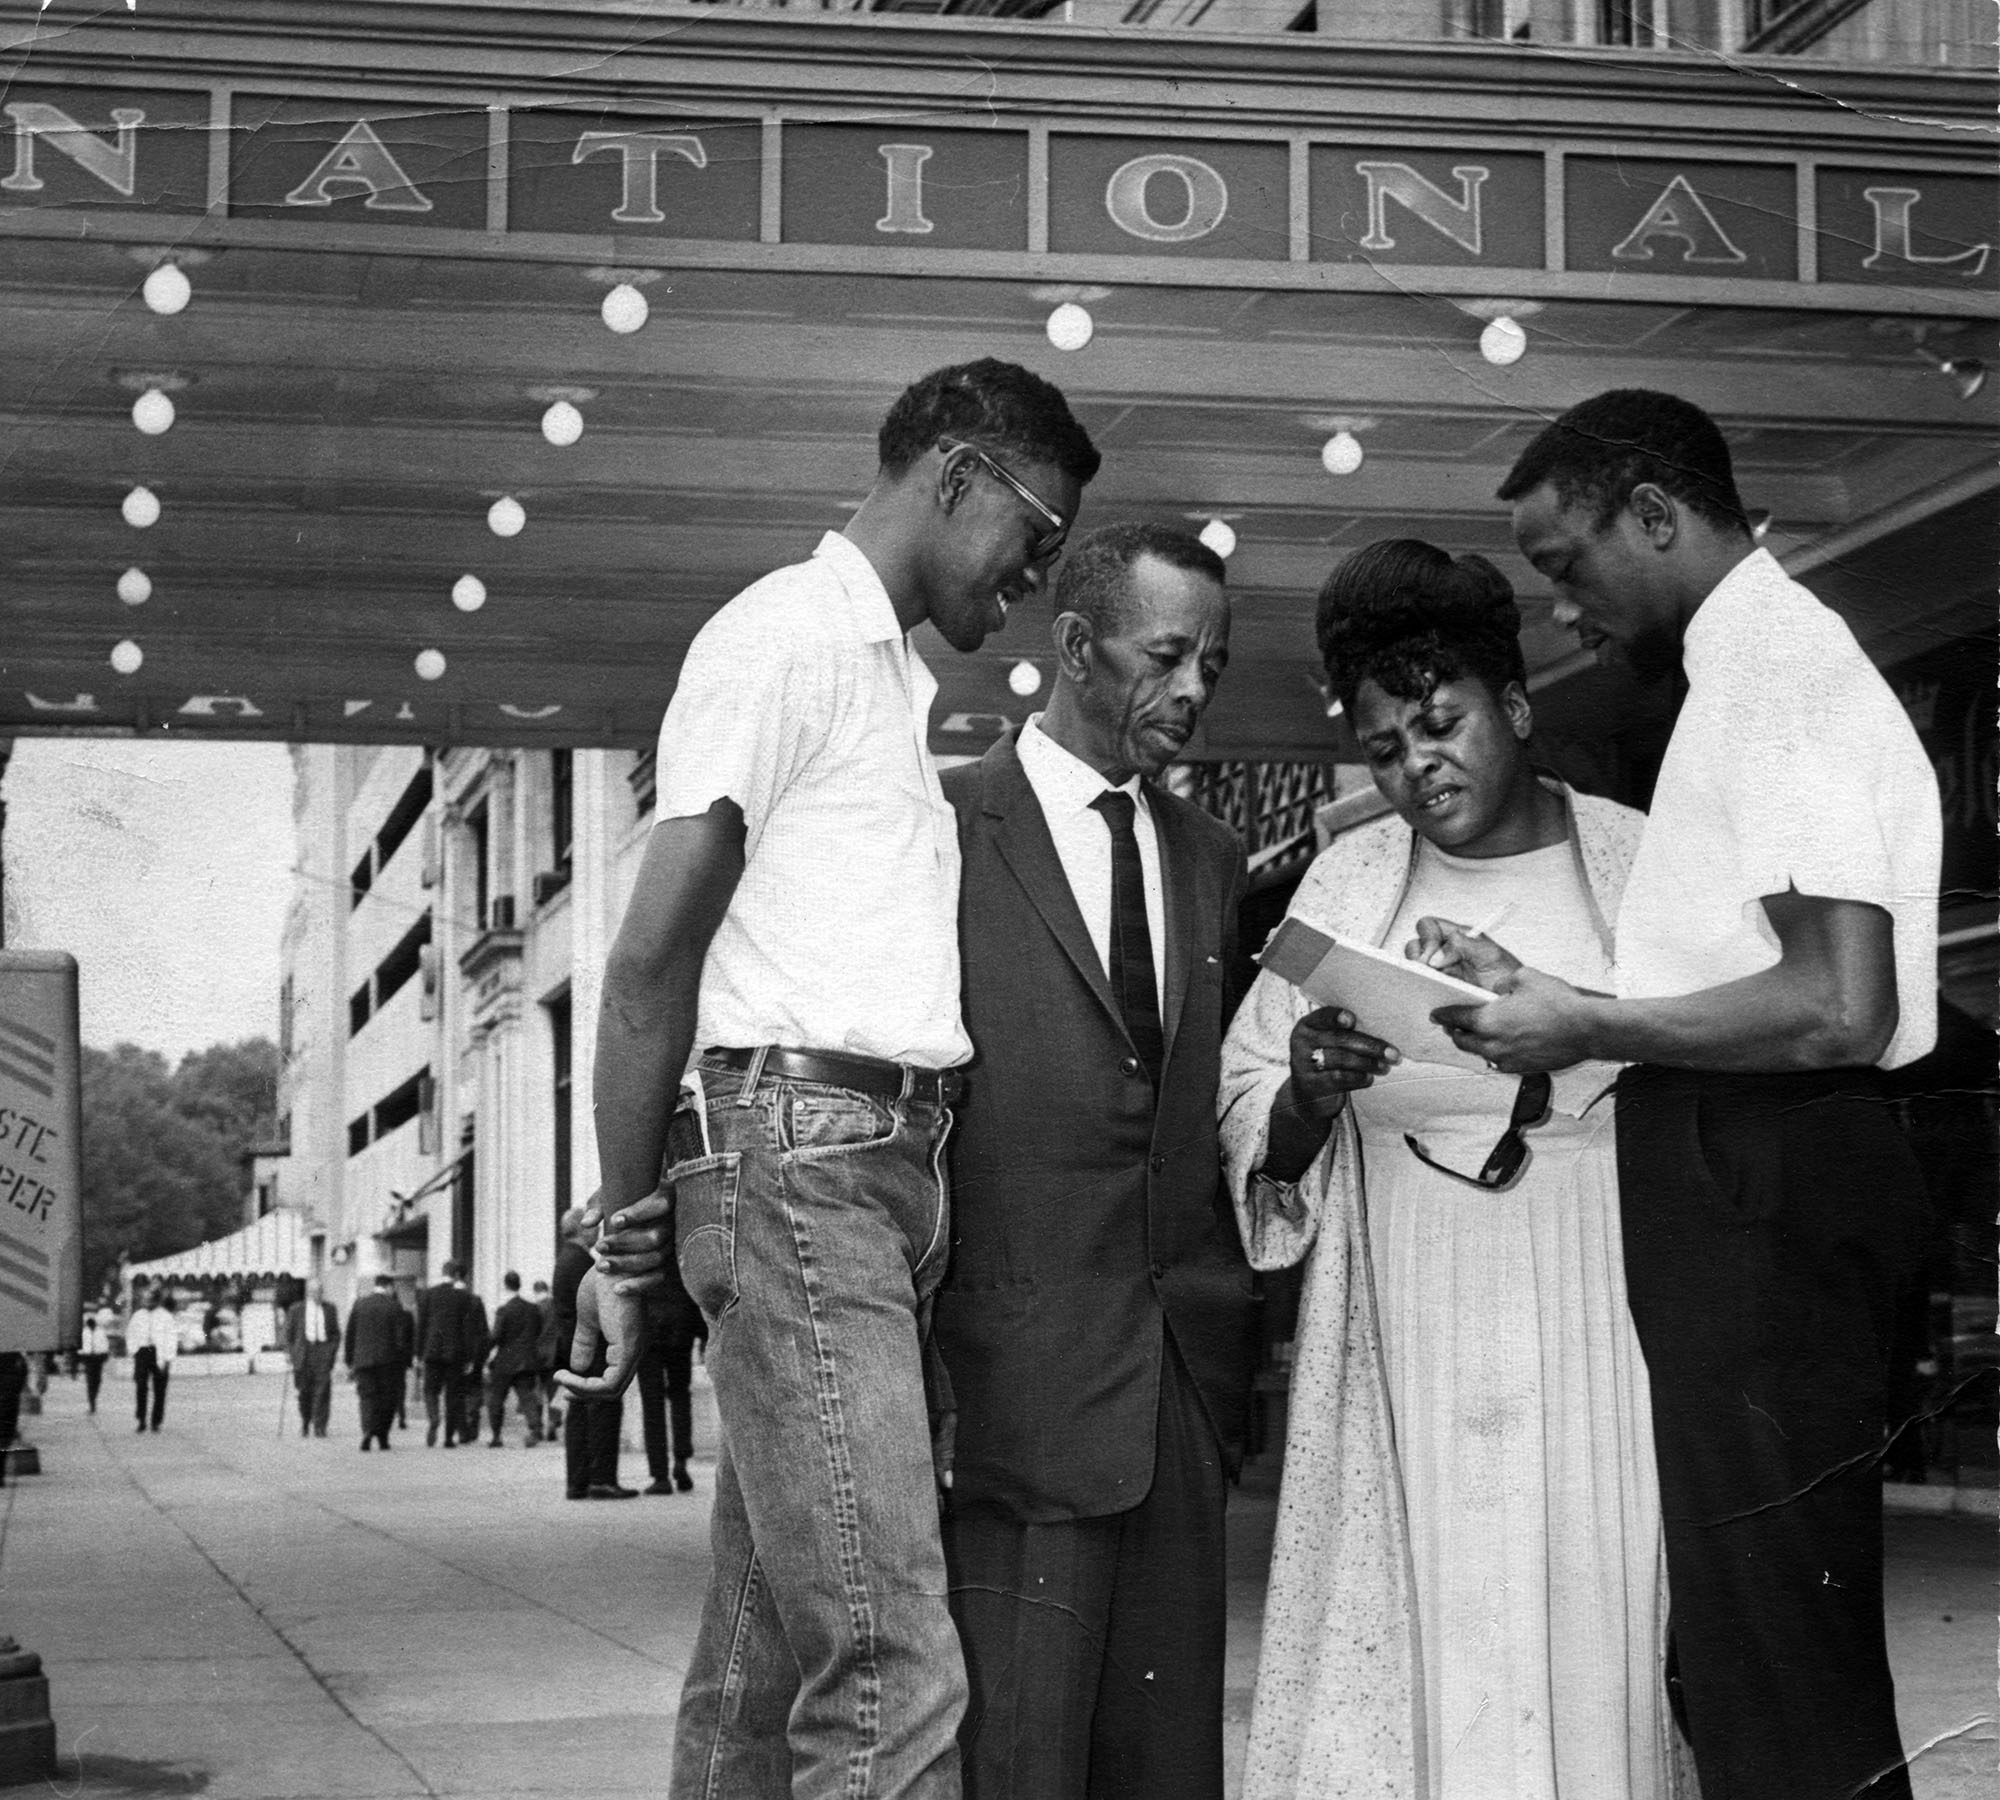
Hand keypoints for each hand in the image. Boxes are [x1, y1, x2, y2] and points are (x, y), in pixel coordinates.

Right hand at [553, 1266, 648, 1399]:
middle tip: (562, 1390)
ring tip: (562, 1379)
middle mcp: (636, 1347)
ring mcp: (635, 1348)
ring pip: (612, 1390)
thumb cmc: (602, 1282)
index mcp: (628, 1341)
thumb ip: (585, 1341)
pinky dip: (587, 1386)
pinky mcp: (628, 1346)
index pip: (613, 1377)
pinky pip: (611, 1382)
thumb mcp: (588, 1317)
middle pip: (614, 1389)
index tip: (563, 1378)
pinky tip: (567, 1375)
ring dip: (583, 1391)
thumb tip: (577, 1368)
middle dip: (585, 1394)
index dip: (588, 1386)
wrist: (611, 1260)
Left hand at [587, 1185, 672, 1293]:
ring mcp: (673, 1244)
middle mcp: (675, 1221)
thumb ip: (598, 1208)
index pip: (660, 1204)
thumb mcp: (609, 1197)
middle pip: (655, 1236)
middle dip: (625, 1243)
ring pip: (656, 1258)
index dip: (639, 1214)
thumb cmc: (621, 1199)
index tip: (614, 1221)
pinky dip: (638, 1285)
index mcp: (666, 1196)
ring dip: (626, 1264)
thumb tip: (587, 1224)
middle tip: (599, 1246)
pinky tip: (617, 1290)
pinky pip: (658, 1277)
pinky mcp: (668, 1263)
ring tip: (600, 1265)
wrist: (632, 1217)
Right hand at [1288, 1006, 1399, 1117]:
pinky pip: (1338, 1078)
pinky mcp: (1311, 1084)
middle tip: (1393, 1053)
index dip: (1336, 1017)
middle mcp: (1302, 1042)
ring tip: (1385, 1067)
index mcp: (1308, 1025)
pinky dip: (1358, 1078)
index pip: (1322, 1016)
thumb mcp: (1330, 1043)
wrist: (1309, 1095)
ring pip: (1340, 1059)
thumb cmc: (1328, 1061)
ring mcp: (1303, 1064)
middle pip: (1338, 1039)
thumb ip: (1347, 1033)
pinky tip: (1369, 1078)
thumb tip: (1383, 1028)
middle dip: (1369, 1045)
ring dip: (1367, 1063)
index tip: (1352, 1020)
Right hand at [1407, 917, 1522, 990]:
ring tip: (1426, 985)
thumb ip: (1464, 946)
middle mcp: (1444, 954)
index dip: (1427, 936)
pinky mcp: (1436, 992)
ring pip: (1414, 968)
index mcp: (1457, 939)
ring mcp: (1439, 974)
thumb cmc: (1506, 978)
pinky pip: (1420, 989)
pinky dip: (1420, 992)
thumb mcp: (1491, 956)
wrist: (1512, 1005)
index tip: (1432, 954)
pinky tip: (1429, 998)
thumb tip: (1435, 956)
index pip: (1430, 926)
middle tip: (1425, 970)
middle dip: (1416, 956)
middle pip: (1415, 945)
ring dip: (1416, 975)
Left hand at [1432, 966, 1593, 1072]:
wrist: (1587, 1030)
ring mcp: (1508, 1060)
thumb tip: (1499, 988)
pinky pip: (1500, 1062)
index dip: (1444, 1014)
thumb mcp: (1525, 978)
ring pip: (1481, 1054)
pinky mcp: (1523, 1069)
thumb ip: (1504, 983)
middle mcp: (1493, 1045)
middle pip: (1463, 1041)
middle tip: (1455, 1024)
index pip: (1455, 1019)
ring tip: (1480, 1033)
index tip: (1437, 1014)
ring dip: (1477, 1044)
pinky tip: (1504, 1043)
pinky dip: (1497, 1053)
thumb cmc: (1559, 1004)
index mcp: (1488, 1022)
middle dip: (1456, 1032)